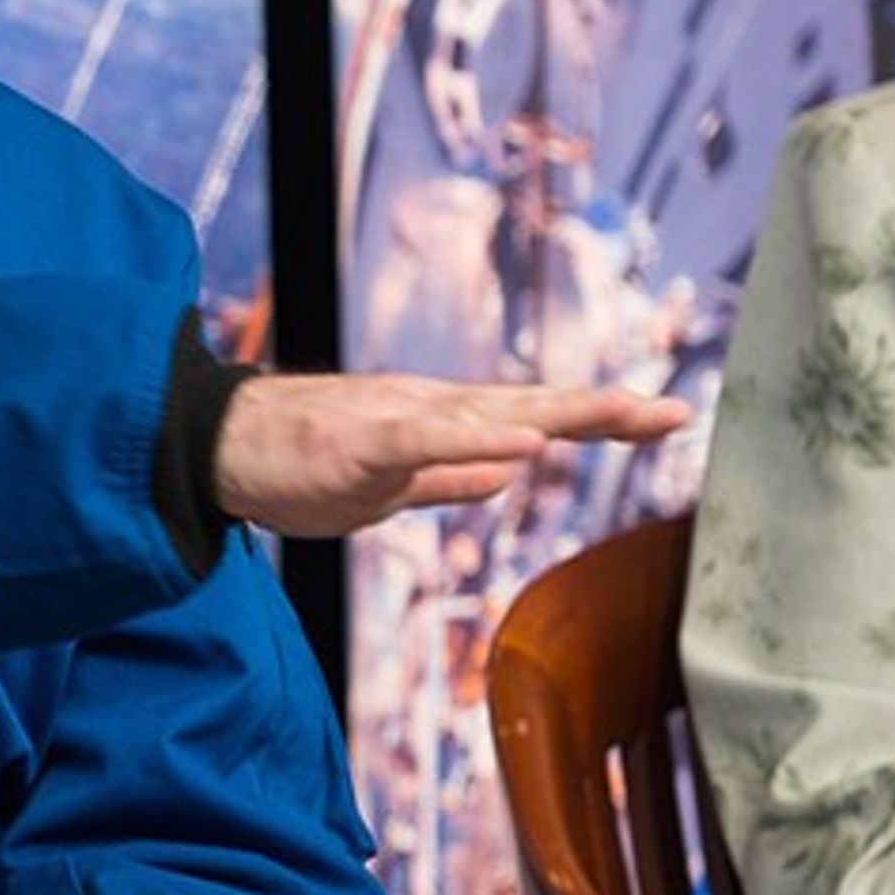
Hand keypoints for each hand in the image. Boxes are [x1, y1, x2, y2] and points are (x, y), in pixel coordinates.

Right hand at [213, 375, 687, 535]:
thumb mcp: (388, 487)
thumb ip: (446, 480)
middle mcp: (433, 410)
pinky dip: (478, 441)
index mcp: (441, 425)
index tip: (662, 418)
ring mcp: (400, 421)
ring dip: (562, 412)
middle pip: (533, 407)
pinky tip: (523, 445)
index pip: (533, 419)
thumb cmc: (295, 465)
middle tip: (676, 411)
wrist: (218, 447)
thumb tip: (507, 474)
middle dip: (606, 410)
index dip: (599, 418)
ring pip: (495, 413)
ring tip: (625, 412)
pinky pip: (429, 441)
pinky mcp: (364, 442)